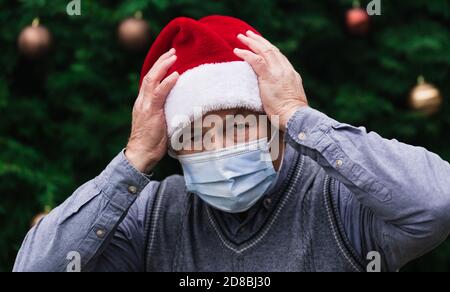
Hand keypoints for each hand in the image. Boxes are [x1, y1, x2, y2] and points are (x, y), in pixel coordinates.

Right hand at [125, 48, 178, 172]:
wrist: (141, 154)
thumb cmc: (152, 142)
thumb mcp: (159, 123)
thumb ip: (165, 113)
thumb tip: (180, 108)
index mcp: (143, 103)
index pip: (149, 80)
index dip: (158, 68)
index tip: (168, 59)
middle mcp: (142, 101)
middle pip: (149, 75)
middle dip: (161, 62)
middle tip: (173, 51)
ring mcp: (145, 106)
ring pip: (151, 80)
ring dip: (163, 66)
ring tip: (174, 56)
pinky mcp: (150, 112)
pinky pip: (158, 94)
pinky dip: (167, 83)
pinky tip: (175, 75)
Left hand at [234, 31, 307, 130]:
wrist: (296, 116)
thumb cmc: (292, 114)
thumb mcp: (290, 98)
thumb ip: (282, 91)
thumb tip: (275, 92)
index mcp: (291, 74)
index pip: (279, 56)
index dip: (269, 49)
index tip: (261, 45)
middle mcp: (285, 69)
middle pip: (271, 49)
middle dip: (259, 40)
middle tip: (249, 34)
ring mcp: (278, 72)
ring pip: (263, 51)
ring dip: (251, 43)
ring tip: (241, 37)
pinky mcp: (269, 77)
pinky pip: (256, 61)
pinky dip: (246, 54)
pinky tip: (237, 51)